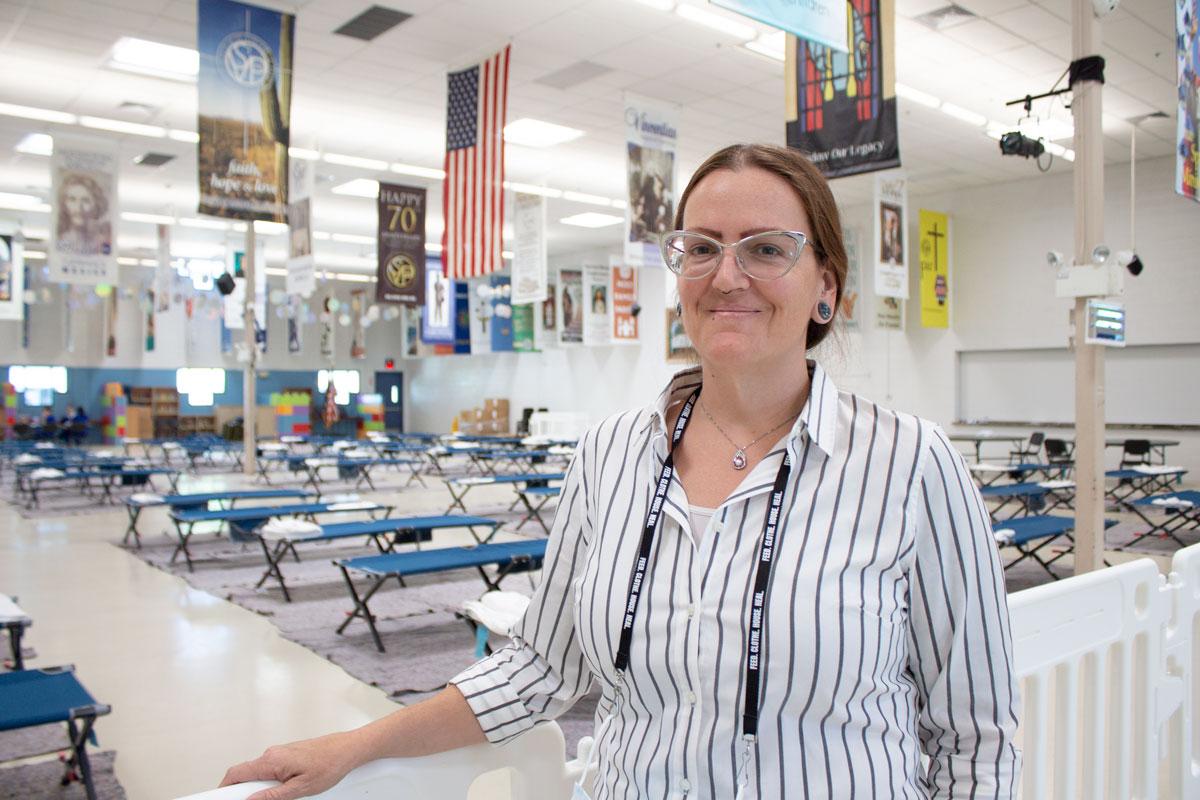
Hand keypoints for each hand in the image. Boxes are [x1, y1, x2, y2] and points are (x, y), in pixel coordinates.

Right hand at [219, 731, 360, 799]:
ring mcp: (279, 752)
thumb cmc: (330, 764)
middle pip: (245, 774)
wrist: (347, 749)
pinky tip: (287, 787)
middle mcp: (272, 753)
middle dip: (245, 791)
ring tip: (284, 794)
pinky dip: (270, 781)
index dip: (223, 788)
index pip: (236, 773)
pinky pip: (270, 769)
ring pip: (258, 773)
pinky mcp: (287, 754)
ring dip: (260, 787)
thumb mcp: (300, 788)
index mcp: (272, 760)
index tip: (218, 799)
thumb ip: (273, 795)